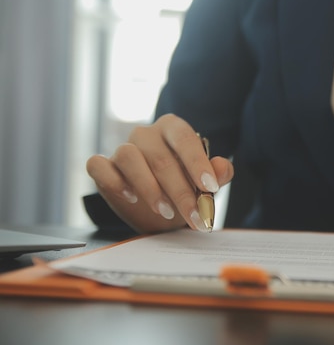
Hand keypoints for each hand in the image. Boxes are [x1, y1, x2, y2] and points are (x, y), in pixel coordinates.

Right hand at [86, 114, 233, 232]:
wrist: (157, 208)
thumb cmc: (184, 186)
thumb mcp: (205, 184)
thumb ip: (218, 174)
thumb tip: (223, 167)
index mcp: (173, 128)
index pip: (185, 139)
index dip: (197, 163)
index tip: (210, 187)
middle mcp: (146, 134)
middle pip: (160, 157)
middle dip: (180, 191)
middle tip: (195, 216)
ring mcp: (122, 147)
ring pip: (129, 157)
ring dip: (149, 188)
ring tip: (166, 211)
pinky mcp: (102, 165)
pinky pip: (99, 166)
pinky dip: (115, 182)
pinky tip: (131, 197)